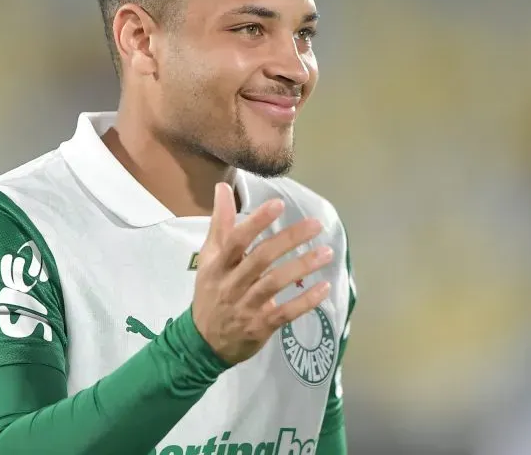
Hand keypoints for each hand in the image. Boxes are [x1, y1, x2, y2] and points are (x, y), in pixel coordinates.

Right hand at [192, 182, 332, 365]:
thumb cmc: (211, 293)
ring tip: (326, 253)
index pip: (236, 240)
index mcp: (218, 265)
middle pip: (261, 259)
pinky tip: (324, 287)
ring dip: (302, 267)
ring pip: (275, 284)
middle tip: (316, 225)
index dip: (257, 221)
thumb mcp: (208, 259)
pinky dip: (305, 301)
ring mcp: (246, 306)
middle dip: (289, 240)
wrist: (203, 342)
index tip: (278, 204)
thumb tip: (222, 188)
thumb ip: (220, 225)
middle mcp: (231, 284)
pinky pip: (285, 312)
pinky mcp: (260, 326)